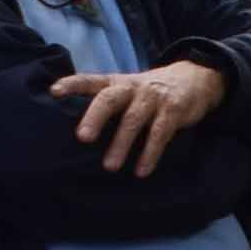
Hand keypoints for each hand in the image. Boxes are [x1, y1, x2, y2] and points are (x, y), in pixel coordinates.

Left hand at [51, 59, 225, 175]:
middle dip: (96, 116)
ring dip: (121, 143)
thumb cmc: (149, 92)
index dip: (73, 84)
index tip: (54, 91)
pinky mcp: (173, 110)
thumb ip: (106, 102)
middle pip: (110, 98)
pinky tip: (141, 170)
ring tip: (110, 166)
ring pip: (134, 119)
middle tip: (83, 138)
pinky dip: (150, 153)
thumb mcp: (128, 89)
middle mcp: (132, 88)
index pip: (91, 81)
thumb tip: (77, 132)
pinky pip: (160, 133)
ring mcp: (153, 98)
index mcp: (117, 83)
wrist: (196, 78)